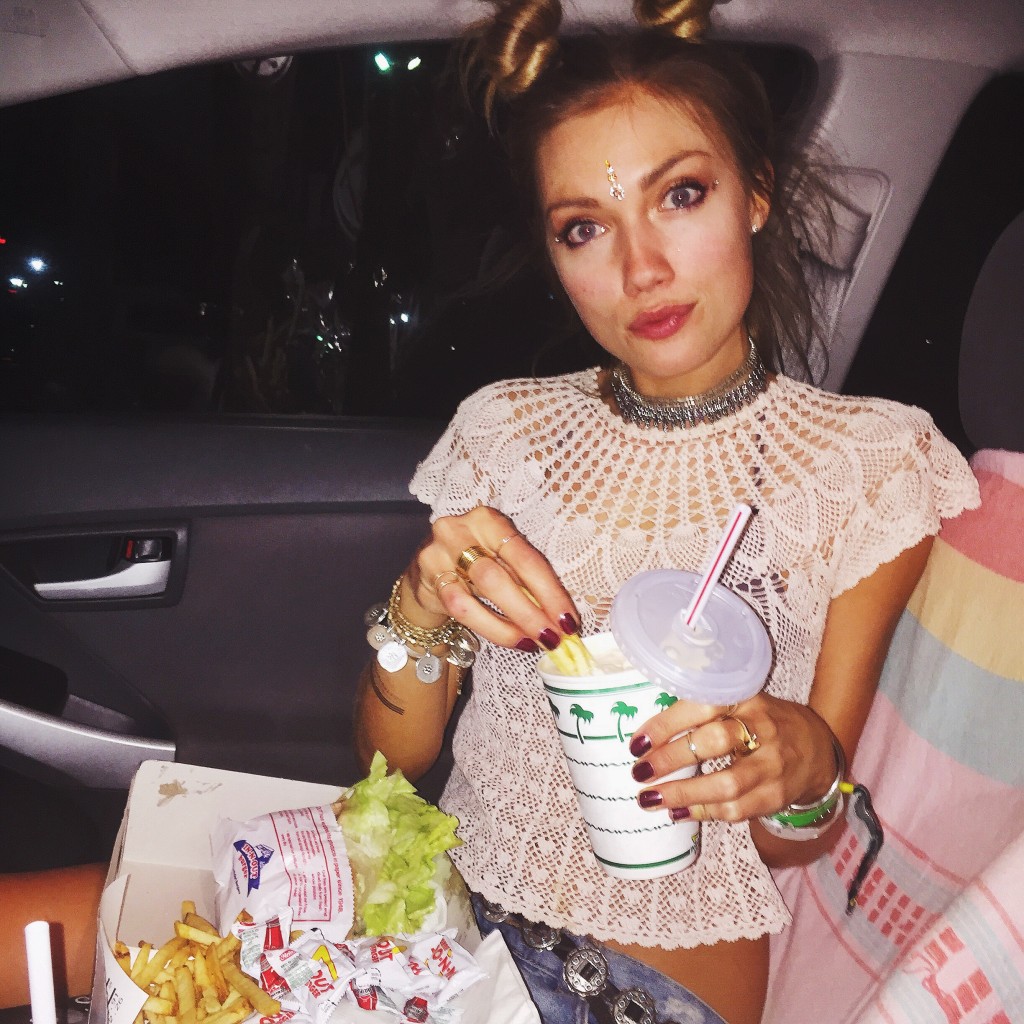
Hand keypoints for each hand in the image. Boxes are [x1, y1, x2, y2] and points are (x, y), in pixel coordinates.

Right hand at [403, 507, 580, 653]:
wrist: (427, 575)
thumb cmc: (475, 567)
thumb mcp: (502, 562)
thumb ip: (526, 581)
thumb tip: (561, 617)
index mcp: (490, 520)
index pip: (526, 557)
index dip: (550, 591)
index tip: (568, 619)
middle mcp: (462, 529)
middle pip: (501, 575)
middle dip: (531, 611)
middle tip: (552, 637)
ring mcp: (439, 552)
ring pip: (481, 593)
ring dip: (511, 624)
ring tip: (532, 642)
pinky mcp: (429, 578)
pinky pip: (462, 608)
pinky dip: (491, 628)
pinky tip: (511, 639)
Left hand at [627, 693, 838, 822]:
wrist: (816, 750)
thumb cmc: (761, 721)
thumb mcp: (739, 702)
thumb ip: (702, 710)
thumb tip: (647, 733)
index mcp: (746, 698)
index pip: (703, 705)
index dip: (667, 724)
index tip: (637, 742)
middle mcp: (763, 729)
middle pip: (715, 742)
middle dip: (672, 758)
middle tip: (639, 771)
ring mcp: (773, 765)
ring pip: (727, 783)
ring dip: (683, 793)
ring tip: (649, 798)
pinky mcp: (775, 796)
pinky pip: (735, 810)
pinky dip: (701, 811)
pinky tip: (676, 811)